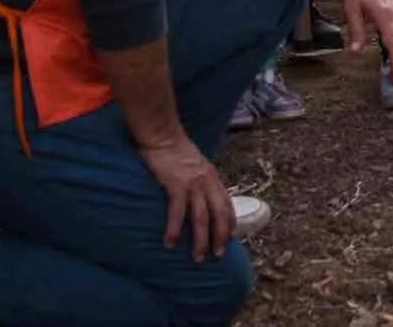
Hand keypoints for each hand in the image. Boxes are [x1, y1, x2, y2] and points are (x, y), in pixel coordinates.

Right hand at [138, 136, 232, 261]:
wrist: (162, 135)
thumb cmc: (175, 149)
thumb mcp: (196, 164)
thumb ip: (200, 179)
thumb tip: (199, 195)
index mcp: (213, 177)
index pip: (227, 204)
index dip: (229, 223)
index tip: (229, 239)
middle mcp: (207, 182)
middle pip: (219, 214)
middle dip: (220, 237)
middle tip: (218, 256)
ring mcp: (193, 184)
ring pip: (202, 218)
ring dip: (201, 240)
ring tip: (198, 258)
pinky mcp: (176, 185)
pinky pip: (177, 212)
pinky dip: (174, 230)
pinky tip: (170, 243)